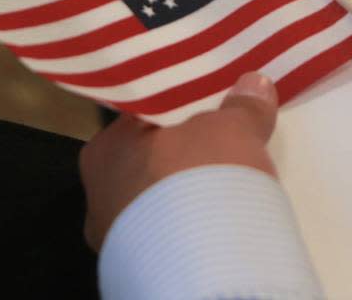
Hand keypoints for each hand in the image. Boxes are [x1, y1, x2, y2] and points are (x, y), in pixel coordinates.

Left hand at [79, 72, 278, 250]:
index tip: (203, 111)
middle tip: (220, 150)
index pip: (139, 121)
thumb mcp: (232, 129)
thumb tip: (254, 83)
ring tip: (225, 189)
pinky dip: (191, 227)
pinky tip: (218, 223)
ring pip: (157, 204)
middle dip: (181, 159)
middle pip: (148, 164)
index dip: (174, 114)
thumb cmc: (198, 176)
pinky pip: (170, 236)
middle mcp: (97, 196)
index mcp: (103, 150)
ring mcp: (116, 239)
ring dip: (186, 196)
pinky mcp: (140, 268)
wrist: (200, 262)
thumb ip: (242, 106)